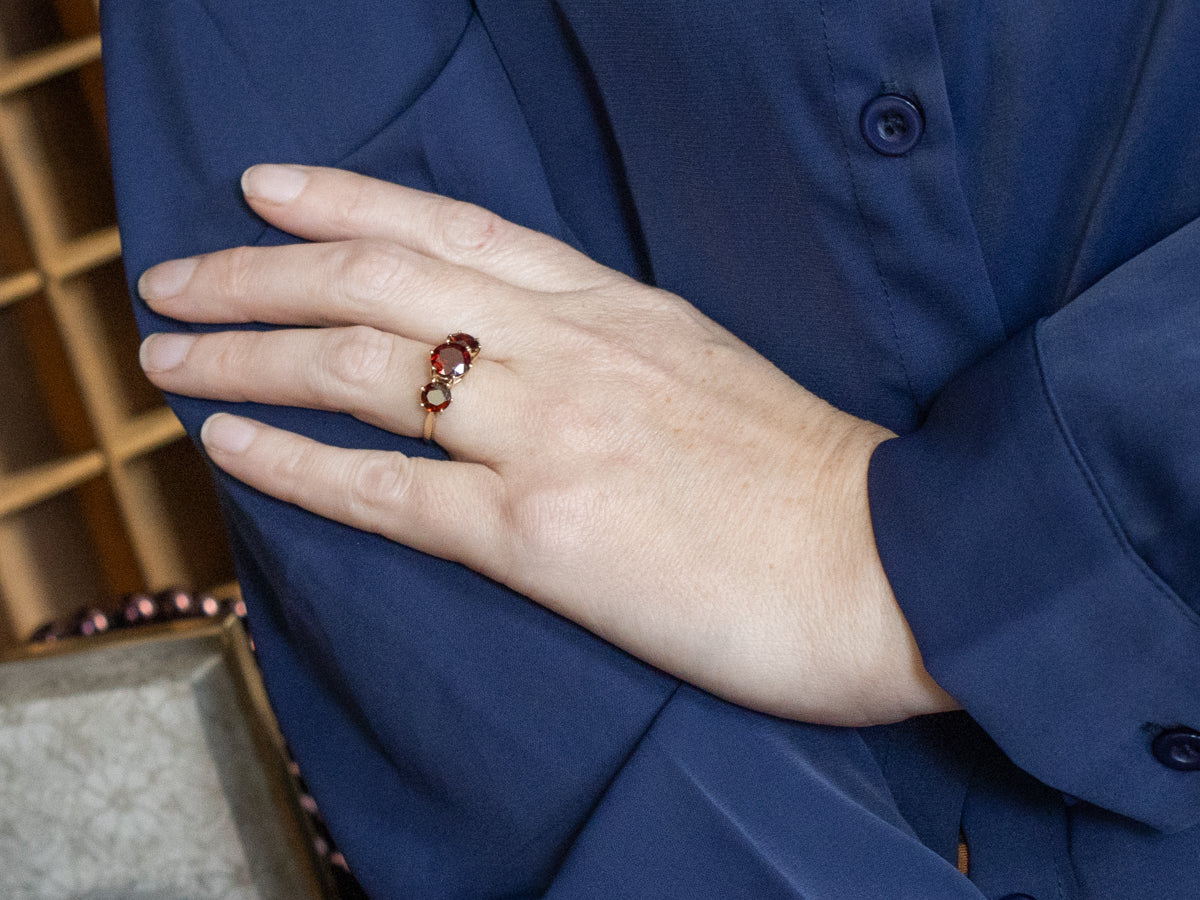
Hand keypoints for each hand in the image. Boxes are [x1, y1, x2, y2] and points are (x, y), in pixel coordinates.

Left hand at [138, 165, 955, 725]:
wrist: (887, 561)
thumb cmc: (806, 476)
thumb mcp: (701, 367)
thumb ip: (607, 346)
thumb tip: (525, 350)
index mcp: (612, 306)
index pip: (453, 227)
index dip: (348, 199)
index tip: (268, 189)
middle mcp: (568, 350)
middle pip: (381, 281)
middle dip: (259, 270)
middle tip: (175, 277)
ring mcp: (550, 436)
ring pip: (365, 367)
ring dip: (249, 354)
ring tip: (170, 355)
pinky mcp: (543, 536)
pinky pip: (390, 491)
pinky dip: (296, 465)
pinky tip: (230, 448)